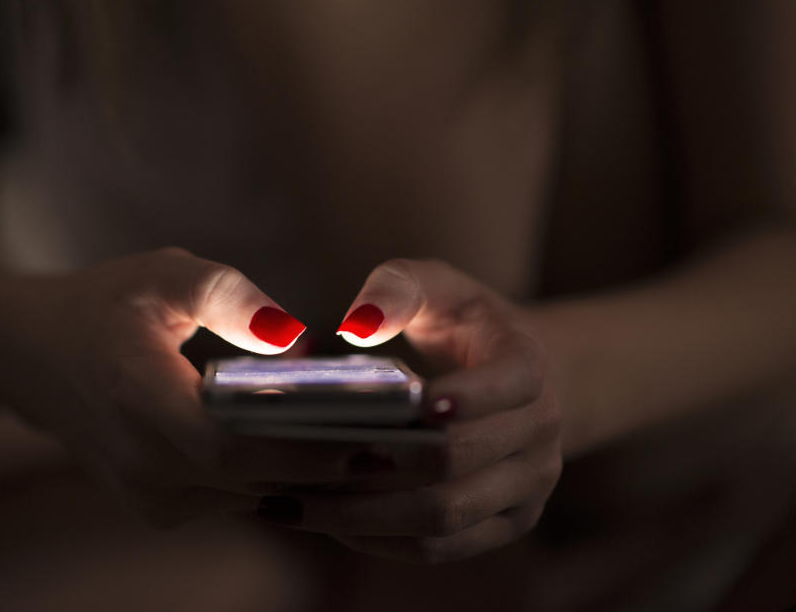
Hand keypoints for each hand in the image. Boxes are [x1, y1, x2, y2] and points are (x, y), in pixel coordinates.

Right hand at [15, 247, 374, 526]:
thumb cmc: (102, 305)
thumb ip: (230, 296)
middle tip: (407, 447)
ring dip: (314, 477)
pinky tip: (328, 452)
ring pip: (252, 497)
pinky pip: (236, 499)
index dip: (306, 448)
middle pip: (257, 481)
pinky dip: (281, 479)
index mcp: (139, 400)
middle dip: (334, 467)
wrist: (33, 357)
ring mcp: (148, 496)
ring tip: (383, 447)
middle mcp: (142, 465)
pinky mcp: (159, 508)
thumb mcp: (164, 274)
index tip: (375, 438)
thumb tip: (297, 339)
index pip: (234, 447)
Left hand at [257, 259, 561, 562]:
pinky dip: (379, 541)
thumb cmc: (463, 324)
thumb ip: (398, 288)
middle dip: (379, 464)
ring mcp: (527, 488)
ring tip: (294, 502)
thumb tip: (358, 325)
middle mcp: (541, 436)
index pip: (508, 386)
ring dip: (365, 515)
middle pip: (457, 463)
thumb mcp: (438, 286)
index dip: (464, 397)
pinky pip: (439, 548)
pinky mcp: (504, 525)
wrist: (515, 380)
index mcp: (531, 369)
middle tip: (300, 460)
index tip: (411, 401)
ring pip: (443, 516)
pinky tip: (325, 522)